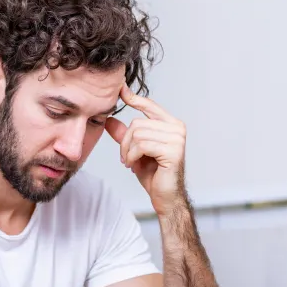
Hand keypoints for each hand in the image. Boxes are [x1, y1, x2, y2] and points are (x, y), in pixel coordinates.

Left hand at [105, 85, 187, 214]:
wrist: (165, 197)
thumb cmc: (153, 174)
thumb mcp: (134, 150)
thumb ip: (124, 134)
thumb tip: (109, 119)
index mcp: (170, 124)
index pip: (149, 105)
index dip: (134, 98)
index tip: (120, 89)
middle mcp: (177, 128)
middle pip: (137, 123)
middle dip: (124, 142)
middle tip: (125, 157)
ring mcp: (177, 138)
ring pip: (138, 134)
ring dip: (127, 151)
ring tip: (129, 162)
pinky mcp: (173, 151)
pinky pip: (142, 145)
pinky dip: (131, 156)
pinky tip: (133, 165)